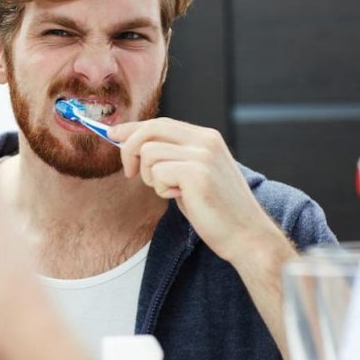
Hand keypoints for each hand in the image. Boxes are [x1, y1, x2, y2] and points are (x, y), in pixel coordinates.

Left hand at [109, 118, 280, 262]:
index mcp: (206, 137)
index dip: (132, 128)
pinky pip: (157, 173)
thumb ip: (172, 158)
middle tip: (129, 173)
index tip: (113, 134)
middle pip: (150, 129)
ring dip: (151, 177)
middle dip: (129, 149)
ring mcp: (202, 155)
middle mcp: (205, 140)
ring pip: (149, 153)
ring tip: (171, 192)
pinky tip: (179, 198)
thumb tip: (135, 147)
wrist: (247, 236)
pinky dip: (161, 189)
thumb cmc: (216, 210)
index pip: (160, 123)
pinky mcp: (196, 173)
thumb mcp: (194, 175)